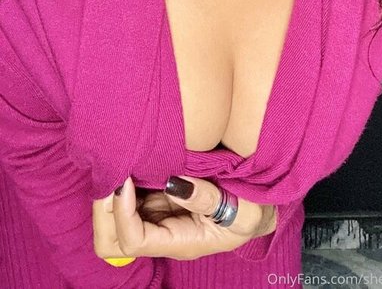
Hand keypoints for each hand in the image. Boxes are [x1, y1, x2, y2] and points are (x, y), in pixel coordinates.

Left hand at [92, 175, 276, 260]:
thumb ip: (207, 198)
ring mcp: (157, 217)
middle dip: (104, 210)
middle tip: (112, 174)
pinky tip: (131, 161)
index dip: (121, 213)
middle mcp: (161, 234)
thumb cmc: (251, 213)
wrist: (256, 209)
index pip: (132, 240)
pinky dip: (124, 181)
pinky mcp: (159, 199)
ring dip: (111, 193)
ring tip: (120, 163)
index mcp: (178, 242)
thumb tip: (174, 183)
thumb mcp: (241, 210)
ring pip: (114, 218)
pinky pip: (129, 197)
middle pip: (112, 239)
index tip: (126, 181)